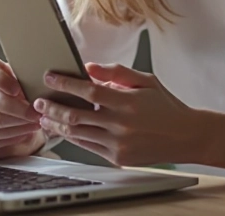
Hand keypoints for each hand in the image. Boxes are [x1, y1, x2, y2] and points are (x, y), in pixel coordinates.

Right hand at [0, 56, 45, 159]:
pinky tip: (26, 130)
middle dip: (21, 109)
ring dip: (23, 123)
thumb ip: (18, 77)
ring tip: (36, 121)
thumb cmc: (5, 90)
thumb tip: (35, 87)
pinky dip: (17, 134)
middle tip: (36, 113)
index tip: (18, 90)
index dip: (3, 80)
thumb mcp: (11, 77)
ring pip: (0, 121)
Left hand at [33, 62, 206, 166]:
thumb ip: (117, 72)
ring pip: (78, 134)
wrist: (185, 136)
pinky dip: (73, 138)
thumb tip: (89, 66)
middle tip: (39, 101)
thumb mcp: (145, 80)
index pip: (88, 90)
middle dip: (53, 107)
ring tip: (44, 118)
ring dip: (57, 125)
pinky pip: (88, 147)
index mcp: (127, 101)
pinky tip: (64, 131)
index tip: (50, 77)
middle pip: (77, 115)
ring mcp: (119, 143)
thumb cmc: (165, 106)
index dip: (65, 84)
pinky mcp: (118, 157)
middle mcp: (121, 124)